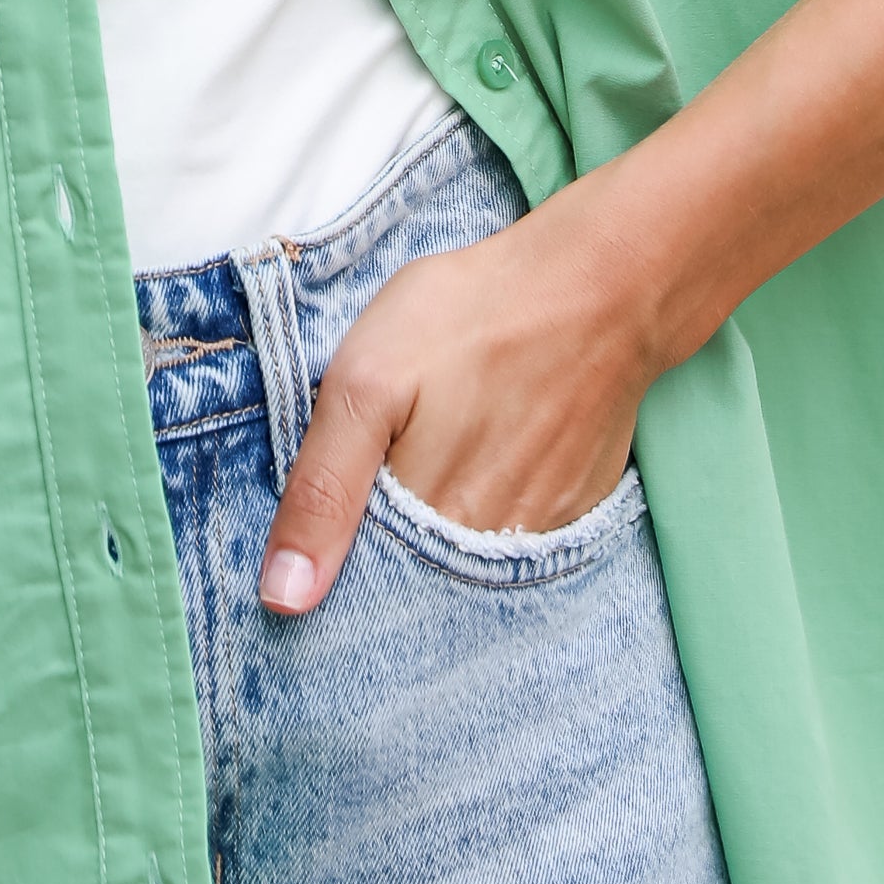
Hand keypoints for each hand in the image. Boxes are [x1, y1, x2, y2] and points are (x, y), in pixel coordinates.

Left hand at [257, 178, 651, 615]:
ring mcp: (542, 533)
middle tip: (387, 459)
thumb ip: (322, 490)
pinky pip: (517, 538)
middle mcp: (490, 553)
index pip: (361, 587)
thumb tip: (282, 600)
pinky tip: (484, 452)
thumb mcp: (366, 381)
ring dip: (437, 527)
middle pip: (416, 580)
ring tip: (436, 448)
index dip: (334, 557)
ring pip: (464, 560)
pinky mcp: (576, 507)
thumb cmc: (474, 317)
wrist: (601, 283)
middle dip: (384, 546)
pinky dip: (489, 508)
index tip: (328, 512)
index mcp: (429, 527)